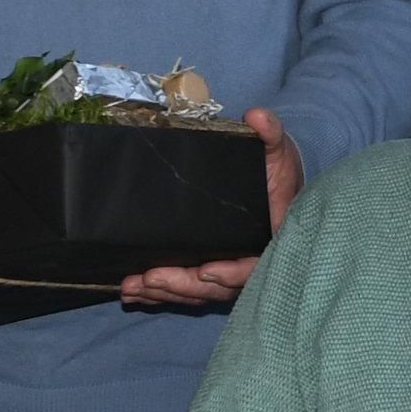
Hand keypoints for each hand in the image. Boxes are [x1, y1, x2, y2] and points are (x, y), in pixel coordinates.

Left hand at [119, 111, 297, 310]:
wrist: (271, 177)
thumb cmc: (274, 167)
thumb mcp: (277, 147)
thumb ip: (270, 133)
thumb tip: (258, 117)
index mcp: (270, 236)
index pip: (255, 265)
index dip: (232, 274)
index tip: (206, 270)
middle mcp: (249, 257)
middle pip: (219, 287)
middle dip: (184, 285)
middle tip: (152, 278)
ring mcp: (228, 266)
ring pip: (199, 292)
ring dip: (166, 293)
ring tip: (134, 287)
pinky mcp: (208, 266)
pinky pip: (186, 287)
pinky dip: (160, 293)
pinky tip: (134, 293)